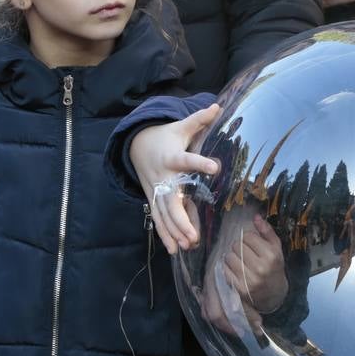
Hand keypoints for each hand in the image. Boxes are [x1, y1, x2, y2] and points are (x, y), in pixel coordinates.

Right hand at [130, 104, 222, 253]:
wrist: (137, 146)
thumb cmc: (166, 136)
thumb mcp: (181, 127)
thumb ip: (199, 120)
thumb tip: (217, 106)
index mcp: (172, 157)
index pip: (186, 160)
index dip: (199, 163)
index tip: (215, 167)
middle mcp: (162, 177)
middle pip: (169, 200)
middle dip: (179, 219)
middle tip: (192, 236)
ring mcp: (155, 190)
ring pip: (162, 214)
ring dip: (174, 231)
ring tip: (187, 246)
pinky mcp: (153, 199)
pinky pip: (158, 219)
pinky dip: (165, 234)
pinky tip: (175, 250)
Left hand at [223, 215, 287, 313]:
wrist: (274, 293)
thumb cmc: (274, 267)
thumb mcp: (276, 248)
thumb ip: (267, 231)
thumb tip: (256, 216)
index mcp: (271, 255)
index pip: (247, 236)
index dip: (248, 238)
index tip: (252, 244)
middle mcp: (261, 267)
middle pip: (237, 246)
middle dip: (239, 247)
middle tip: (245, 253)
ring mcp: (249, 279)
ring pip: (229, 257)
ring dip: (232, 257)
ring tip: (240, 261)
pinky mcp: (240, 288)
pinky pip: (225, 270)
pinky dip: (227, 268)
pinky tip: (235, 270)